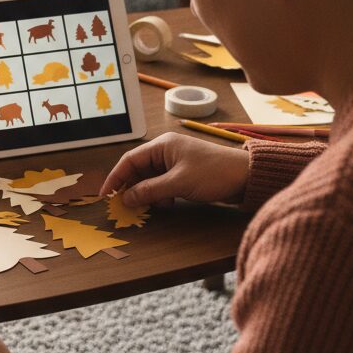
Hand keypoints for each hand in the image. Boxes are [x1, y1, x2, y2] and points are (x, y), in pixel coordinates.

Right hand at [101, 132, 248, 207]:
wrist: (246, 176)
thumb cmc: (213, 174)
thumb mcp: (178, 183)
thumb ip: (149, 191)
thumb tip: (125, 199)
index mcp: (162, 145)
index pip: (129, 160)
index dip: (115, 177)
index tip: (106, 195)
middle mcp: (166, 151)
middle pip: (138, 169)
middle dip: (131, 187)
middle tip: (124, 205)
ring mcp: (175, 162)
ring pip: (150, 178)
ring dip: (146, 193)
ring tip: (149, 206)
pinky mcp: (184, 173)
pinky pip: (162, 184)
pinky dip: (159, 195)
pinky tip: (165, 204)